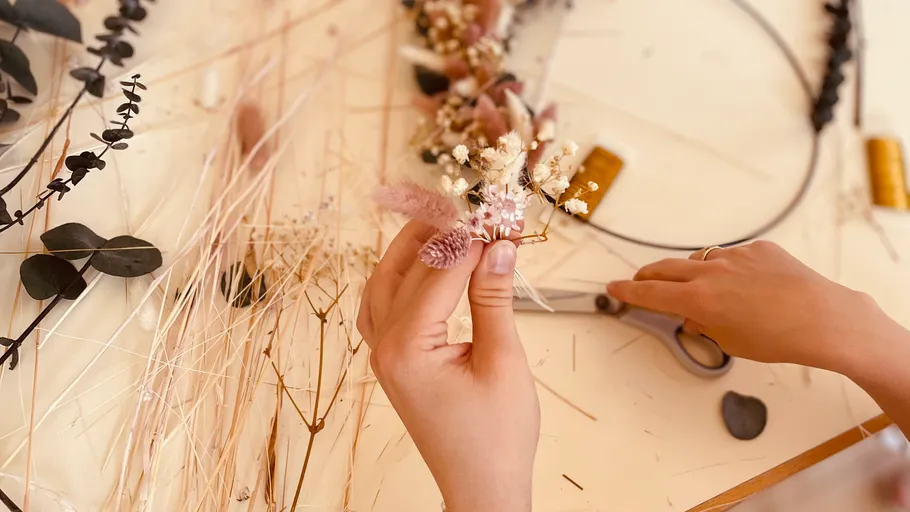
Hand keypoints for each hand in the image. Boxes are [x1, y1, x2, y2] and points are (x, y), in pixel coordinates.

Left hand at [357, 222, 538, 511]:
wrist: (482, 486)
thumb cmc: (496, 437)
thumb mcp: (502, 362)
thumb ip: (494, 299)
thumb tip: (497, 247)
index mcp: (407, 348)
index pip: (439, 274)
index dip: (471, 241)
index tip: (496, 216)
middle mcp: (384, 348)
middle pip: (402, 271)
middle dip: (435, 235)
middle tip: (466, 208)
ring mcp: (383, 357)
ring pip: (384, 285)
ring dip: (410, 252)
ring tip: (444, 225)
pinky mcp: (393, 363)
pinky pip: (383, 308)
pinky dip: (400, 280)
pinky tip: (422, 268)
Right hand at [607, 241, 901, 374]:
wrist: (823, 318)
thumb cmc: (779, 337)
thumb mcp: (731, 342)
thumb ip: (704, 326)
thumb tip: (694, 317)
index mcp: (698, 299)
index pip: (650, 294)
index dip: (627, 292)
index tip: (613, 289)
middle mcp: (711, 273)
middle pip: (665, 269)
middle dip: (647, 276)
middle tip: (639, 282)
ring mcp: (734, 257)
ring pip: (697, 260)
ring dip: (689, 272)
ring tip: (696, 288)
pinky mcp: (758, 249)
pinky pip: (731, 256)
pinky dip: (727, 268)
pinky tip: (743, 285)